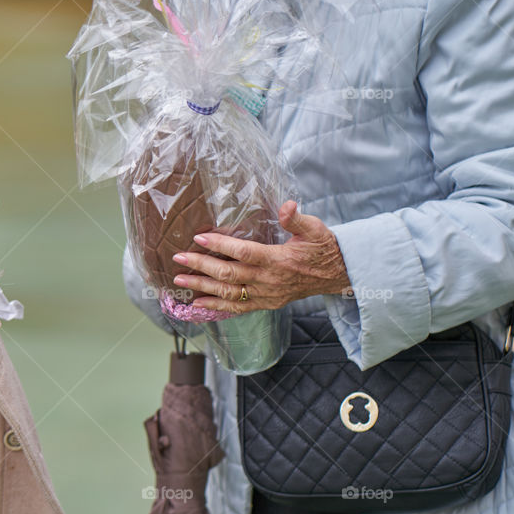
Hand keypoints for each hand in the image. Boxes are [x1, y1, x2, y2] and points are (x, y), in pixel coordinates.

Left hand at [172, 200, 351, 314]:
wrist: (335, 274)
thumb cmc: (322, 248)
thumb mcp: (314, 228)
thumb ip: (296, 218)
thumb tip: (287, 205)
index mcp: (278, 260)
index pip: (244, 252)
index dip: (220, 244)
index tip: (199, 237)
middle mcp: (269, 280)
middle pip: (229, 275)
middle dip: (201, 267)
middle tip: (178, 259)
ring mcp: (266, 295)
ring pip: (229, 293)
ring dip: (202, 287)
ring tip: (179, 281)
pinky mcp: (266, 303)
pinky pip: (237, 308)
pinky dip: (216, 307)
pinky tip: (197, 304)